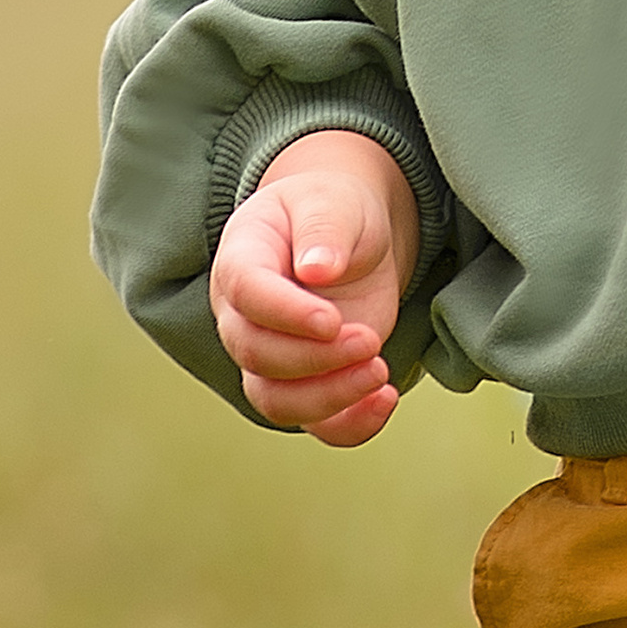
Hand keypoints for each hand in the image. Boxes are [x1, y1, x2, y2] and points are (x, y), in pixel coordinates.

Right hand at [210, 130, 419, 445]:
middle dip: (315, 358)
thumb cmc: (333, 212)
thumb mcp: (333, 202)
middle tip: (369, 340)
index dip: (286, 315)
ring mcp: (271, 356)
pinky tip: (386, 400)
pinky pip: (316, 424)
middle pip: (256, 354)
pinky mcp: (309, 383)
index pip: (246, 294)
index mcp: (240, 260)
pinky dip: (350, 425)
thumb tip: (317, 269)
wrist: (351, 239)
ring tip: (380, 372)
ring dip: (330, 397)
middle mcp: (244, 316)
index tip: (332, 321)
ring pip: (276, 401)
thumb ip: (324, 229)